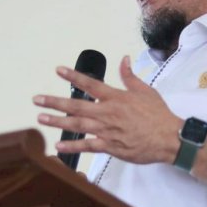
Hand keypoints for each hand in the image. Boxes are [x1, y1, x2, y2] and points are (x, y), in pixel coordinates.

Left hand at [33, 56, 181, 163]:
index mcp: (115, 97)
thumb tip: (124, 60)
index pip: (90, 84)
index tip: (58, 70)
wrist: (169, 138)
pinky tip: (58, 146)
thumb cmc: (158, 115)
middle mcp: (107, 112)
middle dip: (55, 102)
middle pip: (76, 106)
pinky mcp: (110, 146)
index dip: (73, 76)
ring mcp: (107, 130)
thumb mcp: (145, 91)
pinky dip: (72, 146)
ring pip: (77, 125)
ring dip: (57, 122)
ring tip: (41, 119)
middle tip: (37, 100)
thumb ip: (130, 76)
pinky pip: (88, 146)